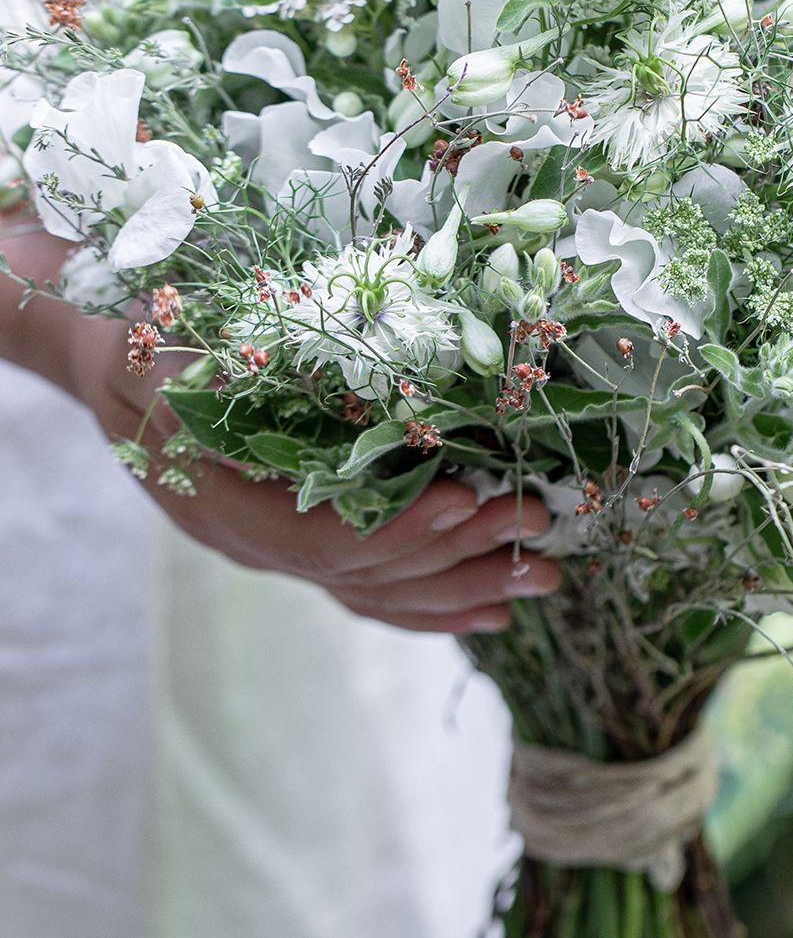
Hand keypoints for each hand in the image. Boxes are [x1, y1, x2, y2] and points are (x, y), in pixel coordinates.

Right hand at [75, 312, 558, 634]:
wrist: (110, 351)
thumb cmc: (146, 332)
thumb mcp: (171, 336)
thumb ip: (231, 363)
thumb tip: (326, 363)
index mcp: (217, 494)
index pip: (316, 539)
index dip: (395, 529)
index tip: (466, 500)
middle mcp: (245, 535)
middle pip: (360, 570)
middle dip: (454, 553)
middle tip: (535, 528)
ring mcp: (269, 544)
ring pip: (370, 589)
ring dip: (460, 585)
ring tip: (537, 575)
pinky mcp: (293, 536)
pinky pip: (364, 588)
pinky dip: (428, 600)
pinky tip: (489, 605)